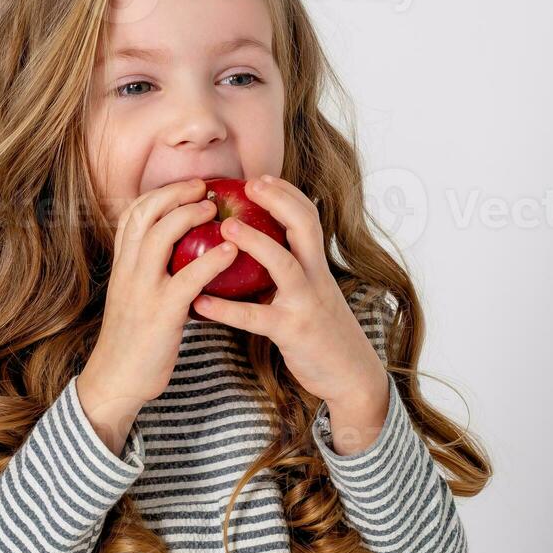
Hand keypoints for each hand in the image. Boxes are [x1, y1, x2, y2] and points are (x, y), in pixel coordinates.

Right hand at [78, 178, 241, 438]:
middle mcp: (127, 271)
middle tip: (206, 187)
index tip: (186, 186)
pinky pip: (188, 278)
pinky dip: (211, 260)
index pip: (133, 214)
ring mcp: (142, 290)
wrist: (116, 381)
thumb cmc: (132, 341)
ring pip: (161, 235)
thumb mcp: (132, 297)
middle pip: (146, 214)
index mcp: (121, 265)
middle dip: (176, 193)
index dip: (160, 194)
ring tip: (216, 208)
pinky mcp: (161, 313)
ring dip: (191, 215)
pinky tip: (231, 252)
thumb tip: (176, 252)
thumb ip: (147, 272)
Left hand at [190, 175, 385, 409]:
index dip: (287, 194)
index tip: (262, 177)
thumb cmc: (323, 333)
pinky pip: (256, 317)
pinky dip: (227, 309)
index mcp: (317, 267)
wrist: (351, 376)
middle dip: (279, 200)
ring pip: (284, 264)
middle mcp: (315, 278)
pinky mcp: (292, 332)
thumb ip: (293, 272)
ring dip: (256, 242)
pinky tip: (200, 303)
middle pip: (304, 227)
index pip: (308, 218)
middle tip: (250, 183)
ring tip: (226, 226)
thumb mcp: (313, 295)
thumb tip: (260, 251)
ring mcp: (305, 303)